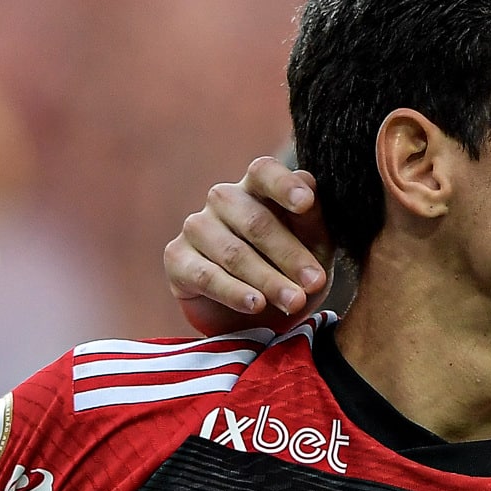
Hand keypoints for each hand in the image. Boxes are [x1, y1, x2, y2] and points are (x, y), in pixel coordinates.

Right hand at [163, 156, 328, 335]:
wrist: (257, 318)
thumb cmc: (290, 271)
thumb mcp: (314, 248)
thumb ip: (313, 221)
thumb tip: (309, 192)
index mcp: (257, 187)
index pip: (265, 172)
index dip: (284, 185)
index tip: (306, 203)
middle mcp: (223, 199)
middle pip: (255, 221)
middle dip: (289, 255)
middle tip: (314, 283)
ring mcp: (196, 227)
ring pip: (234, 253)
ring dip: (268, 280)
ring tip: (294, 302)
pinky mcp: (177, 258)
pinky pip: (206, 276)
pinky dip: (234, 293)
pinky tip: (256, 305)